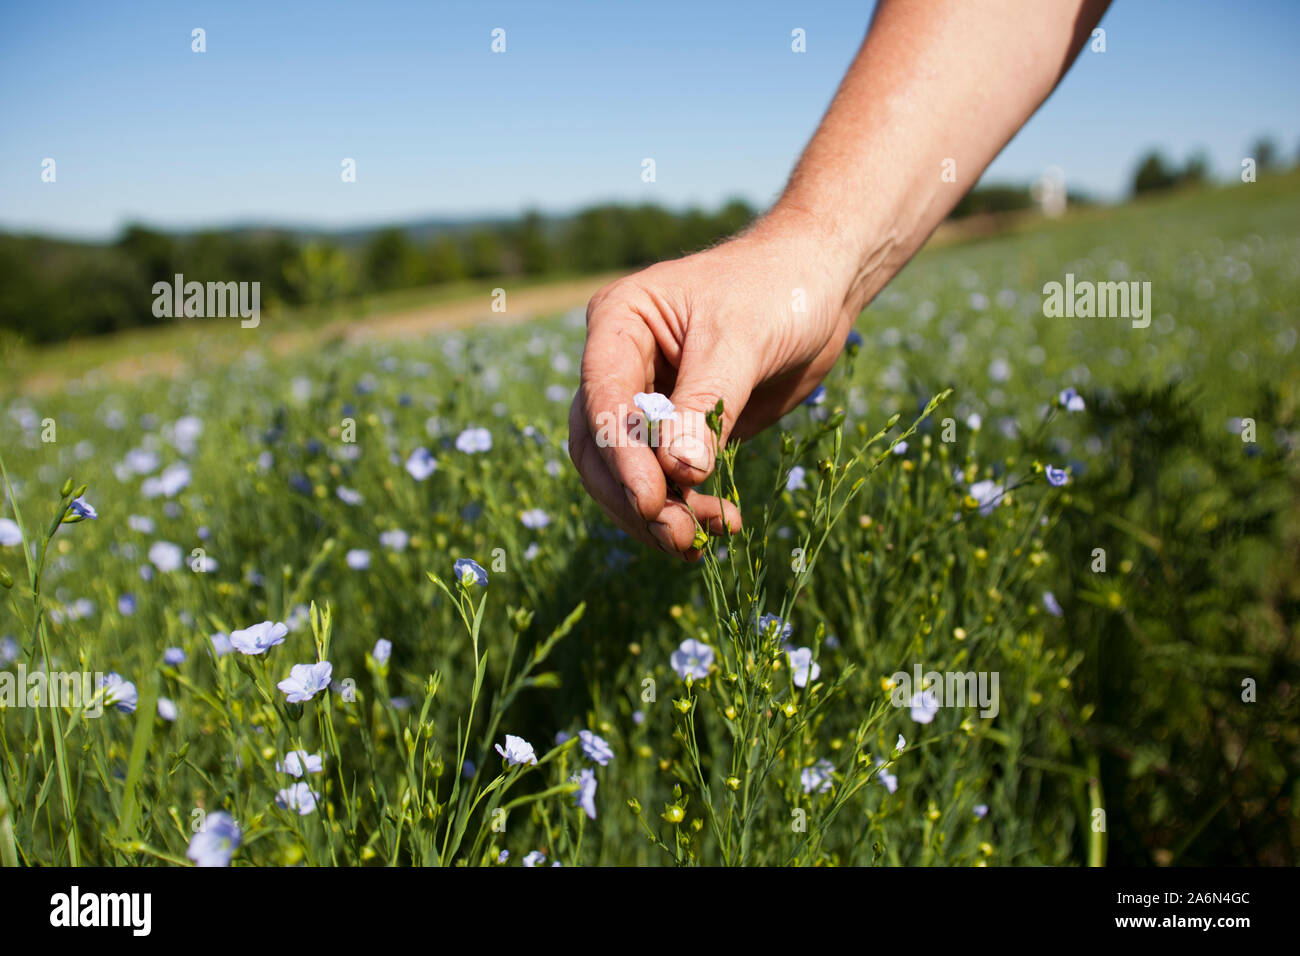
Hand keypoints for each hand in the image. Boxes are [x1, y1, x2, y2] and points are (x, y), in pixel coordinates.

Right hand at [567, 217, 857, 559]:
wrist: (821, 287)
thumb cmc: (777, 289)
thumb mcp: (742, 340)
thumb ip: (707, 404)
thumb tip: (679, 472)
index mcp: (618, 324)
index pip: (602, 399)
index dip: (621, 455)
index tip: (651, 501)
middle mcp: (620, 365)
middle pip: (599, 447)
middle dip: (635, 496)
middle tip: (677, 535)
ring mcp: (646, 402)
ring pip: (626, 474)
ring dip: (658, 514)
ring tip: (699, 542)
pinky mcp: (678, 432)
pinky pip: (666, 481)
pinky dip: (686, 508)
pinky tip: (719, 525)